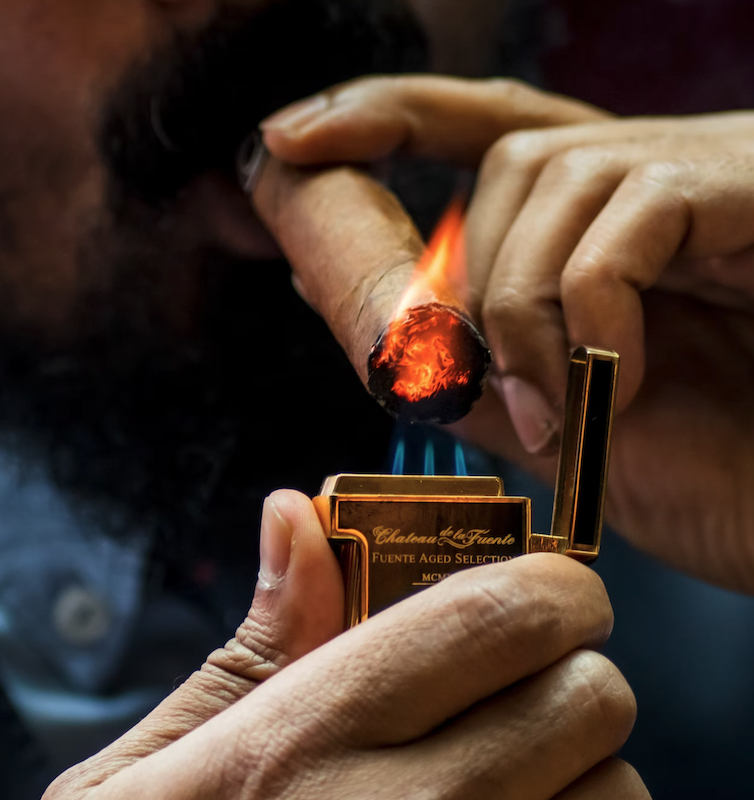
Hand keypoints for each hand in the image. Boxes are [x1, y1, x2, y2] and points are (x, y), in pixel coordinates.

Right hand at [45, 491, 642, 798]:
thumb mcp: (163, 763)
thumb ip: (256, 638)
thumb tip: (293, 513)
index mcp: (315, 736)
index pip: (496, 616)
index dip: (552, 586)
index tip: (548, 589)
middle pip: (589, 698)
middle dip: (573, 670)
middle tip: (524, 681)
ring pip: (620, 793)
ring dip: (583, 770)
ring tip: (511, 777)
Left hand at [261, 75, 753, 591]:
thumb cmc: (706, 463)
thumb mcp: (552, 412)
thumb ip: (458, 360)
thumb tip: (344, 304)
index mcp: (600, 221)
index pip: (483, 127)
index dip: (386, 118)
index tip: (293, 140)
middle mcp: (646, 177)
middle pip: (505, 162)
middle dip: (469, 282)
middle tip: (503, 395)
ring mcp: (699, 176)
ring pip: (548, 180)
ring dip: (522, 309)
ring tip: (556, 408)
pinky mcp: (747, 193)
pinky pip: (630, 222)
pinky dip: (594, 313)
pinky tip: (622, 385)